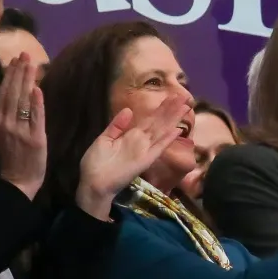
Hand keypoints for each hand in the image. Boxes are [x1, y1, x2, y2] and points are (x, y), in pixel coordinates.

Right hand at [0, 52, 47, 198]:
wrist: (16, 181)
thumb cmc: (9, 157)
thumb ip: (0, 117)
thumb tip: (0, 99)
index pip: (3, 92)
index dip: (9, 75)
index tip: (14, 59)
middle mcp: (5, 122)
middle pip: (12, 92)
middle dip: (18, 71)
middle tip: (24, 54)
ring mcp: (19, 129)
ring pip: (23, 100)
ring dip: (27, 81)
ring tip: (31, 64)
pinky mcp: (34, 138)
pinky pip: (35, 117)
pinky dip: (36, 103)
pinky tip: (37, 89)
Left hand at [76, 88, 194, 219]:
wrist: (93, 181)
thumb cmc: (96, 162)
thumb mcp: (104, 139)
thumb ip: (117, 125)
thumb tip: (128, 110)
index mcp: (131, 135)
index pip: (150, 118)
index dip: (161, 108)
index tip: (171, 96)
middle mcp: (141, 141)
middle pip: (159, 122)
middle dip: (171, 110)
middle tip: (184, 97)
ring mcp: (144, 150)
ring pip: (162, 131)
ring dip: (173, 120)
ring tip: (185, 107)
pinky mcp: (145, 160)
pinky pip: (158, 148)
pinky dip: (167, 140)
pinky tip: (177, 130)